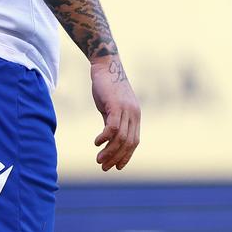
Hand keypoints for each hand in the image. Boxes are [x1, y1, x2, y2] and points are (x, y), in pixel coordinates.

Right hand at [90, 55, 140, 171]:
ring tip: (98, 159)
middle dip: (116, 157)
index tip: (116, 167)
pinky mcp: (116, 105)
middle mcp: (134, 114)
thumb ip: (112, 121)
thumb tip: (108, 138)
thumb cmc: (106, 85)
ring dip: (109, 151)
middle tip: (103, 167)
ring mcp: (126, 110)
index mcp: (135, 116)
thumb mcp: (111, 107)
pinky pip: (113, 127)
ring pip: (120, 138)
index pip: (134, 142)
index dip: (126, 156)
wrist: (105, 65)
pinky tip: (96, 143)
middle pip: (128, 143)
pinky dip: (105, 138)